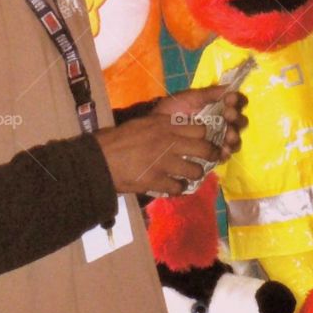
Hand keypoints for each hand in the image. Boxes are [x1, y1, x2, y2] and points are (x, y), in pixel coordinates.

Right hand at [96, 88, 247, 196]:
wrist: (101, 159)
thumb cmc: (119, 139)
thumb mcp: (143, 124)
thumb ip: (163, 126)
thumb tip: (180, 129)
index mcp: (165, 125)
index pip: (200, 127)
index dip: (206, 135)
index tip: (207, 139)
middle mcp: (168, 142)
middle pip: (204, 149)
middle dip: (212, 155)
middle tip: (212, 159)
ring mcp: (164, 163)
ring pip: (195, 171)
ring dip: (195, 174)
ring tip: (189, 175)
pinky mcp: (157, 181)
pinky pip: (179, 187)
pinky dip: (179, 188)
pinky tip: (175, 186)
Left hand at [153, 87, 247, 161]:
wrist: (157, 125)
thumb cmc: (175, 107)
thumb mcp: (191, 97)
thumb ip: (210, 93)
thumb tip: (230, 87)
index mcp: (220, 106)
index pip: (237, 103)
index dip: (237, 101)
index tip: (229, 99)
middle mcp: (224, 122)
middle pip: (240, 122)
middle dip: (236, 119)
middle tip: (228, 115)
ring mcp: (219, 138)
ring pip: (235, 139)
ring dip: (234, 137)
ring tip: (228, 136)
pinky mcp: (212, 153)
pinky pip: (224, 154)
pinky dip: (225, 153)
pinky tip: (222, 151)